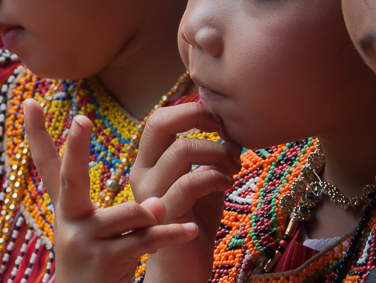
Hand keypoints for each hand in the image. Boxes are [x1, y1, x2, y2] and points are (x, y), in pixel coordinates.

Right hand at [24, 99, 199, 282]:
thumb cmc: (101, 263)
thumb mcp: (99, 230)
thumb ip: (122, 207)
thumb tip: (157, 201)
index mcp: (67, 207)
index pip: (48, 165)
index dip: (36, 133)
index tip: (28, 100)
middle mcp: (68, 221)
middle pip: (70, 178)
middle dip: (77, 148)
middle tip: (81, 121)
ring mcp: (83, 242)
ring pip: (128, 213)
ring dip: (148, 214)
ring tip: (158, 211)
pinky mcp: (104, 262)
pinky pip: (146, 239)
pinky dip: (171, 235)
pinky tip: (190, 229)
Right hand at [130, 103, 242, 282]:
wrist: (183, 269)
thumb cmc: (194, 222)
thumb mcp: (204, 181)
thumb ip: (211, 155)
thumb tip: (231, 125)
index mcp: (147, 162)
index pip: (159, 118)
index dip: (190, 109)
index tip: (220, 120)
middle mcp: (142, 173)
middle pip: (159, 122)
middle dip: (197, 116)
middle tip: (224, 129)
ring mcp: (150, 194)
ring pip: (182, 150)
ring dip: (218, 152)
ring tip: (233, 165)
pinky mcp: (165, 216)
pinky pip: (192, 182)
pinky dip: (217, 176)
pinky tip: (228, 184)